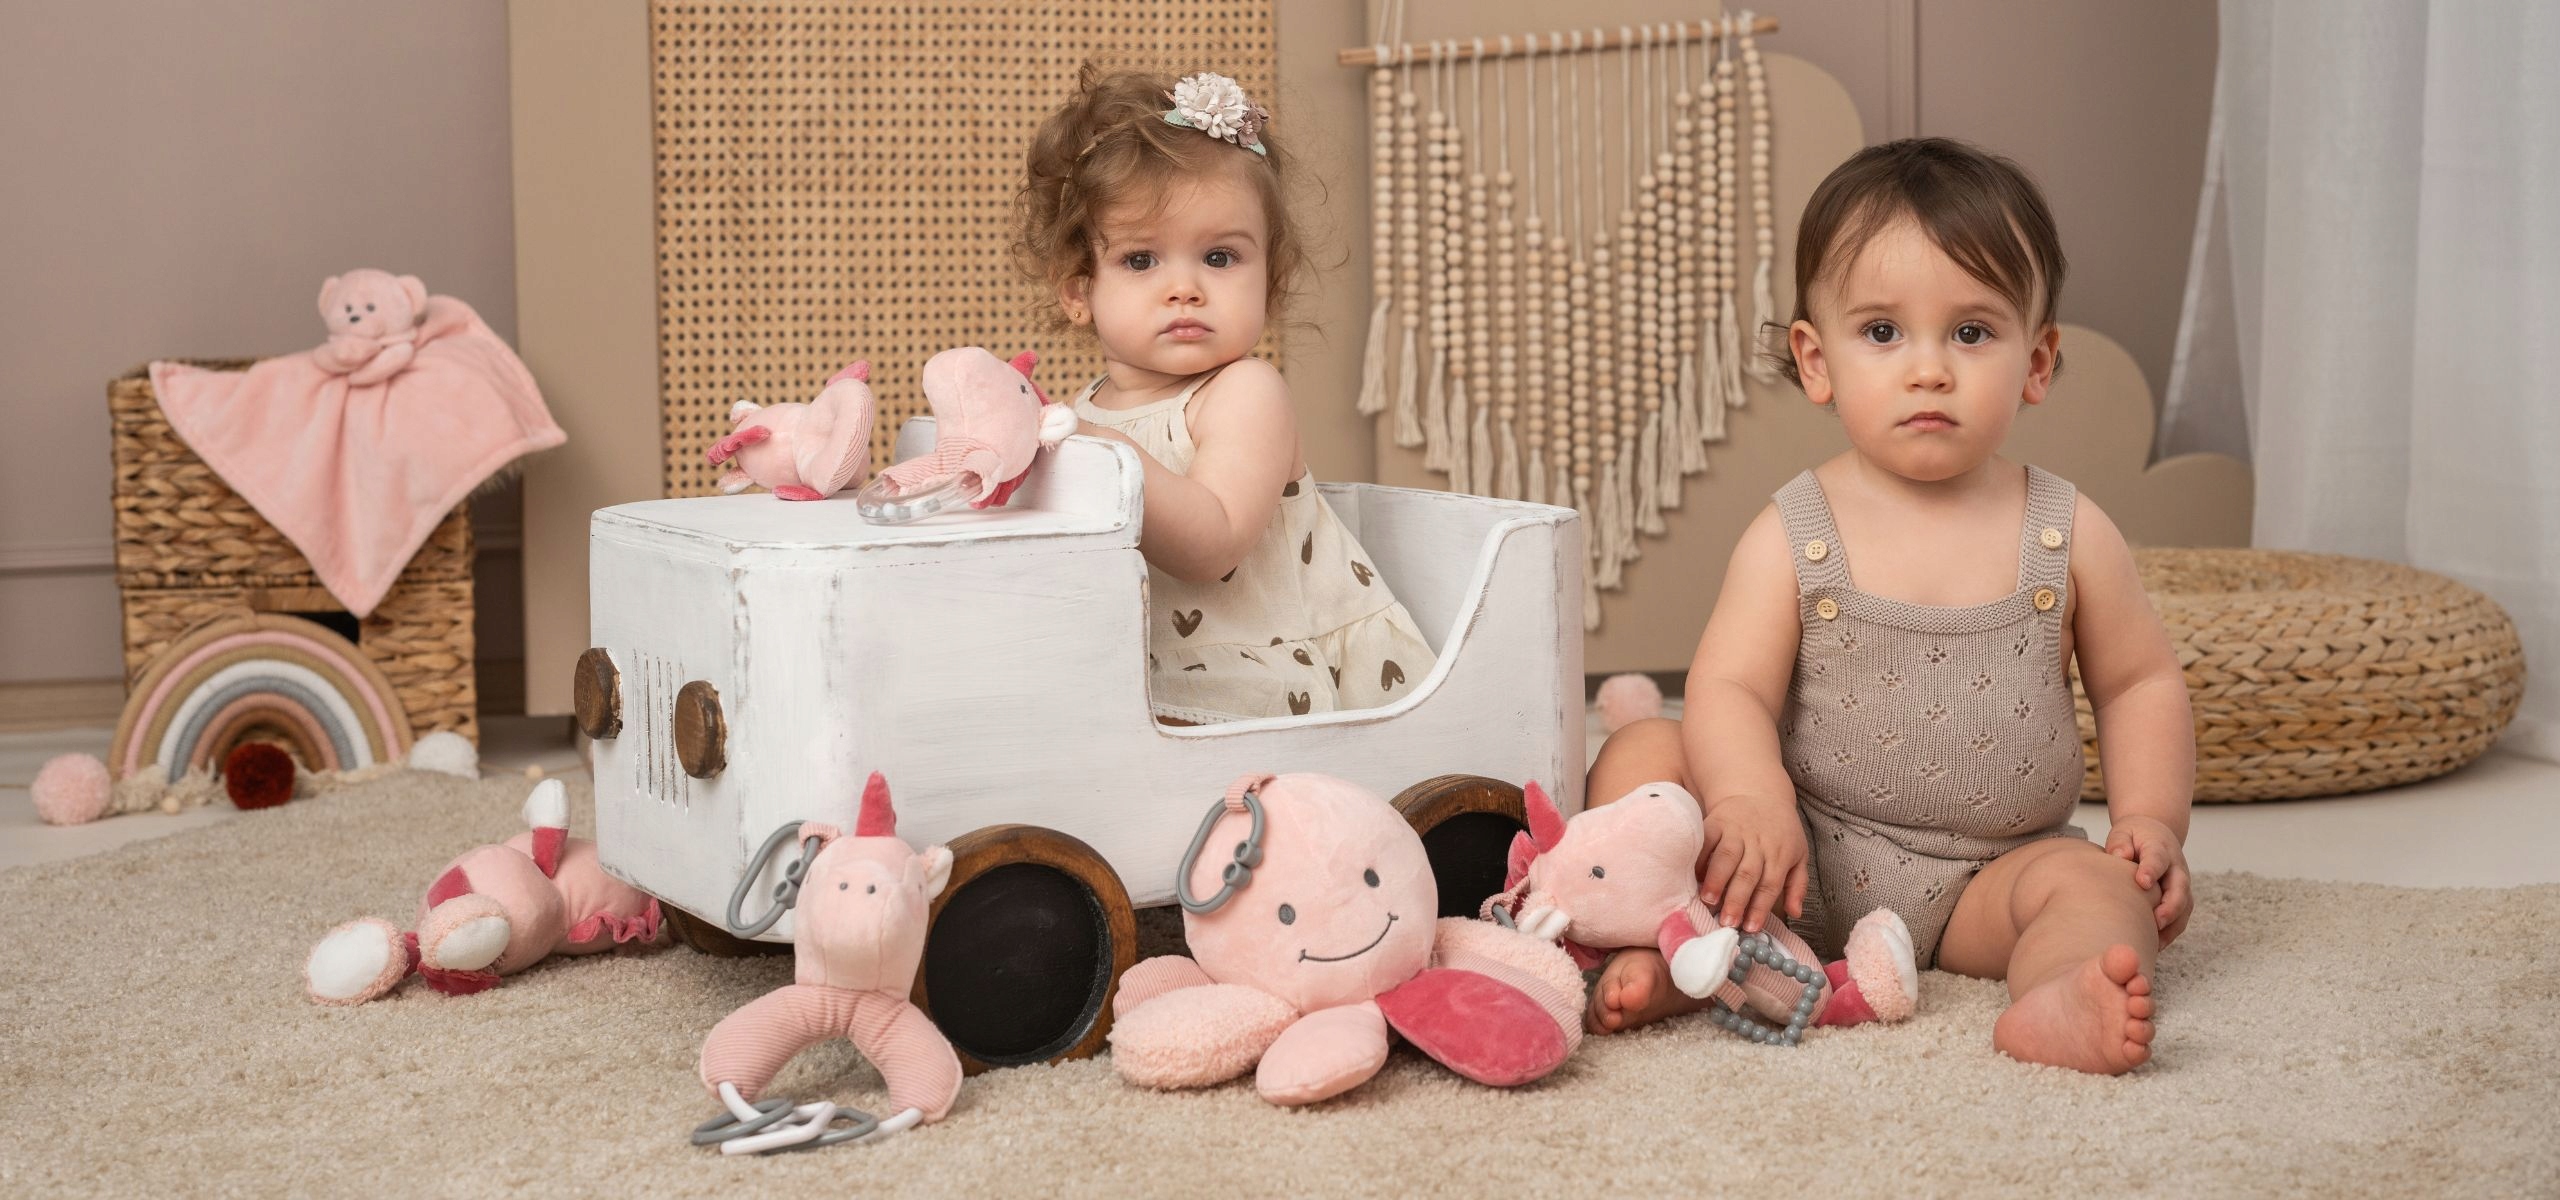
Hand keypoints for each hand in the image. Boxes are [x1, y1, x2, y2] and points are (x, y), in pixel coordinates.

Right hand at [1698, 794, 1806, 934]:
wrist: (1759, 792)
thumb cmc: (1780, 831)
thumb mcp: (1799, 854)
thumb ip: (1797, 885)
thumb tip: (1796, 914)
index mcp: (1780, 853)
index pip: (1770, 884)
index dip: (1759, 907)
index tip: (1750, 928)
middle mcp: (1758, 842)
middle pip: (1747, 874)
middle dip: (1737, 899)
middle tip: (1727, 922)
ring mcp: (1735, 830)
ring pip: (1726, 857)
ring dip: (1716, 880)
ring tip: (1708, 900)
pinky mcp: (1716, 821)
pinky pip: (1706, 841)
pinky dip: (1700, 859)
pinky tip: (1695, 876)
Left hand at [2105, 815, 2192, 946]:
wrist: (2155, 835)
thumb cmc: (2134, 837)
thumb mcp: (2124, 832)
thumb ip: (2120, 843)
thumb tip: (2119, 856)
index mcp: (2160, 848)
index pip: (2157, 859)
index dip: (2151, 870)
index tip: (2142, 882)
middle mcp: (2176, 867)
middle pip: (2179, 887)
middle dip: (2170, 905)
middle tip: (2157, 921)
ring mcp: (2182, 884)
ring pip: (2184, 906)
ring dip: (2173, 924)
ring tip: (2157, 943)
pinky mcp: (2181, 898)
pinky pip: (2181, 918)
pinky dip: (2171, 932)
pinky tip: (2157, 946)